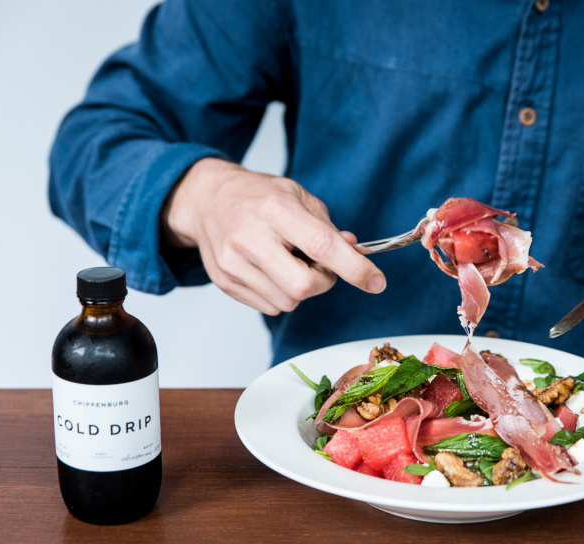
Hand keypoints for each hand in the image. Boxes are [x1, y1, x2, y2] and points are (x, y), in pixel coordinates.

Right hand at [161, 158, 385, 314]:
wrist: (207, 201)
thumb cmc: (258, 197)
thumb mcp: (298, 196)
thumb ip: (328, 227)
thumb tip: (355, 253)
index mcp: (275, 210)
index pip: (322, 246)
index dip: (354, 268)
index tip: (376, 281)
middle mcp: (250, 237)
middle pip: (303, 286)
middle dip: (323, 282)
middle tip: (318, 265)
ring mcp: (233, 263)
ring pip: (287, 301)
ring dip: (301, 289)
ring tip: (289, 262)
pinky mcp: (225, 282)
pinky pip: (270, 306)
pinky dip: (281, 294)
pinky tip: (272, 270)